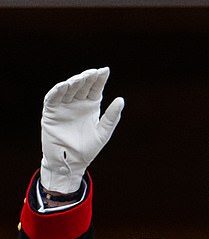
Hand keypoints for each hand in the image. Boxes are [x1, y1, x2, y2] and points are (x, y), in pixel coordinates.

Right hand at [40, 67, 123, 192]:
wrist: (72, 162)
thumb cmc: (88, 149)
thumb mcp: (103, 133)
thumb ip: (112, 117)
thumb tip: (121, 99)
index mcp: (91, 106)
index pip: (95, 89)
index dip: (99, 79)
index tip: (105, 70)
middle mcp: (77, 103)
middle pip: (82, 86)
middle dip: (87, 79)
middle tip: (94, 72)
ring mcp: (63, 106)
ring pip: (68, 89)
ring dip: (74, 82)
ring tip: (81, 78)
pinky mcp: (51, 112)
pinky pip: (53, 98)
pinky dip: (58, 91)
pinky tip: (64, 85)